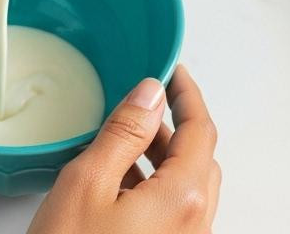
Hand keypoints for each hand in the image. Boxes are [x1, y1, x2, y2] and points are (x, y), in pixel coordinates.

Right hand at [29, 65, 219, 233]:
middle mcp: (195, 223)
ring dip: (162, 155)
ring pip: (187, 186)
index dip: (187, 94)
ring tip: (126, 136)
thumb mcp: (88, 181)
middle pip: (200, 158)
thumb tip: (148, 93)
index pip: (201, 130)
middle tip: (147, 98)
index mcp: (184, 197)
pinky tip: (119, 180)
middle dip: (174, 124)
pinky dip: (154, 184)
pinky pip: (173, 210)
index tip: (173, 70)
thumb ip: (124, 132)